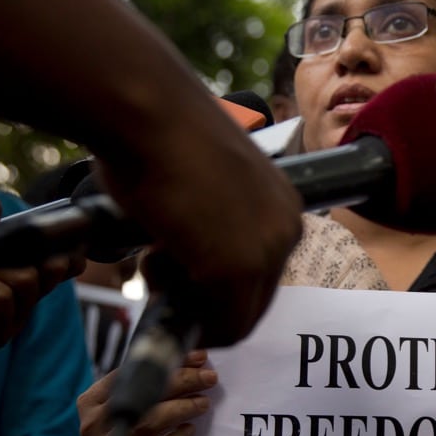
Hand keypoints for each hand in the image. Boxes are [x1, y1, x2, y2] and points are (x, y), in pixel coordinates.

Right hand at [76, 350, 216, 435]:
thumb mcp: (131, 412)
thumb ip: (151, 386)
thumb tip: (195, 360)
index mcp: (93, 402)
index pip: (132, 373)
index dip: (167, 362)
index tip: (198, 357)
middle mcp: (94, 424)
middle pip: (142, 394)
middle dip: (182, 381)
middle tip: (209, 378)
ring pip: (150, 421)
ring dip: (182, 408)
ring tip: (203, 403)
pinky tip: (190, 430)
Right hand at [93, 114, 302, 347]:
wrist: (148, 110)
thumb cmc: (161, 136)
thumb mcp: (206, 186)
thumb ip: (213, 226)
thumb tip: (190, 261)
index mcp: (283, 207)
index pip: (262, 275)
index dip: (215, 284)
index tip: (176, 263)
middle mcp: (287, 229)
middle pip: (254, 300)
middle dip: (204, 298)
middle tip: (160, 264)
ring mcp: (267, 251)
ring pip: (237, 319)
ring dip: (190, 304)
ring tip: (155, 257)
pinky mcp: (238, 269)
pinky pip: (222, 326)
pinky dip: (185, 315)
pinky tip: (154, 263)